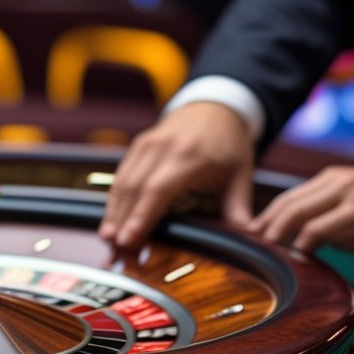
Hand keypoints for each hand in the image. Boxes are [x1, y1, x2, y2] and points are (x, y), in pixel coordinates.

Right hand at [100, 102, 255, 249]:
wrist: (216, 105)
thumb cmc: (229, 143)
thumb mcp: (241, 172)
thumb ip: (239, 205)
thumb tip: (246, 234)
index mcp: (189, 155)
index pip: (158, 189)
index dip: (141, 216)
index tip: (128, 239)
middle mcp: (163, 147)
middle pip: (134, 188)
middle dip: (121, 220)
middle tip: (115, 248)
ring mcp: (147, 144)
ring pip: (122, 182)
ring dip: (113, 212)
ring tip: (107, 238)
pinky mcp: (138, 145)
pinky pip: (121, 175)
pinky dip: (115, 199)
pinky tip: (112, 219)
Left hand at [248, 164, 353, 252]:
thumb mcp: (352, 194)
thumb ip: (324, 209)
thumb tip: (290, 235)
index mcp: (332, 179)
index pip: (287, 199)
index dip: (266, 220)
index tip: (252, 237)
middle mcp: (341, 185)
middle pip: (291, 210)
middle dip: (272, 234)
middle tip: (263, 251)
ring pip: (310, 226)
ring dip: (296, 245)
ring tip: (290, 257)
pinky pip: (337, 238)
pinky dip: (325, 248)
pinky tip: (327, 253)